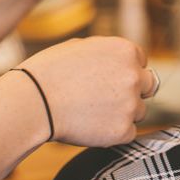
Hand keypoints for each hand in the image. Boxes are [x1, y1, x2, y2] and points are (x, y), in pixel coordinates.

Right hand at [16, 37, 157, 146]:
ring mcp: (131, 103)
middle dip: (133, 91)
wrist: (31, 102)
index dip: (124, 71)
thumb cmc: (48, 72)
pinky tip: (92, 128)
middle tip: (107, 99)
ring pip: (139, 111)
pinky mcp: (123, 130)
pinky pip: (129, 133)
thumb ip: (107, 52)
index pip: (141, 62)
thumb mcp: (81, 46)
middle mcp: (134, 75)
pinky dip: (114, 133)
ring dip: (123, 113)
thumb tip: (118, 59)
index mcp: (126, 50)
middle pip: (148, 86)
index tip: (107, 80)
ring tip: (92, 114)